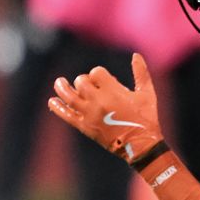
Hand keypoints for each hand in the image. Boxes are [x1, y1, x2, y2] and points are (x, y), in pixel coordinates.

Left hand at [46, 53, 164, 164]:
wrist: (140, 145)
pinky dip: (57, 108)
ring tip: (59, 82)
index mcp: (112, 91)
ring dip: (62, 87)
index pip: (96, 72)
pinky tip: (52, 101)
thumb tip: (135, 55)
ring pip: (69, 97)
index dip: (98, 74)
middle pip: (81, 82)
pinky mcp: (85, 126)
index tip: (104, 80)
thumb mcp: (147, 93)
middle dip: (84, 80)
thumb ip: (141, 72)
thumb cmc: (146, 117)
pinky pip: (66, 115)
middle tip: (89, 85)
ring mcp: (89, 114)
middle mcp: (98, 101)